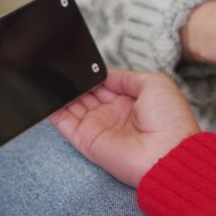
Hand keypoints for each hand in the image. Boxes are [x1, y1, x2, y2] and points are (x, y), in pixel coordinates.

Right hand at [49, 69, 199, 187]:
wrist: (169, 154)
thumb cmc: (171, 121)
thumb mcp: (155, 84)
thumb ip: (126, 76)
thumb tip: (104, 73)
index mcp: (130, 101)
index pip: (103, 83)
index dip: (92, 72)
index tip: (80, 61)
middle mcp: (112, 114)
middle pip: (85, 93)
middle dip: (75, 80)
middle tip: (62, 67)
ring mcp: (98, 127)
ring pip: (72, 105)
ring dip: (62, 91)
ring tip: (50, 75)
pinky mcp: (86, 140)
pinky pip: (63, 123)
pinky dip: (52, 109)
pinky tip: (44, 94)